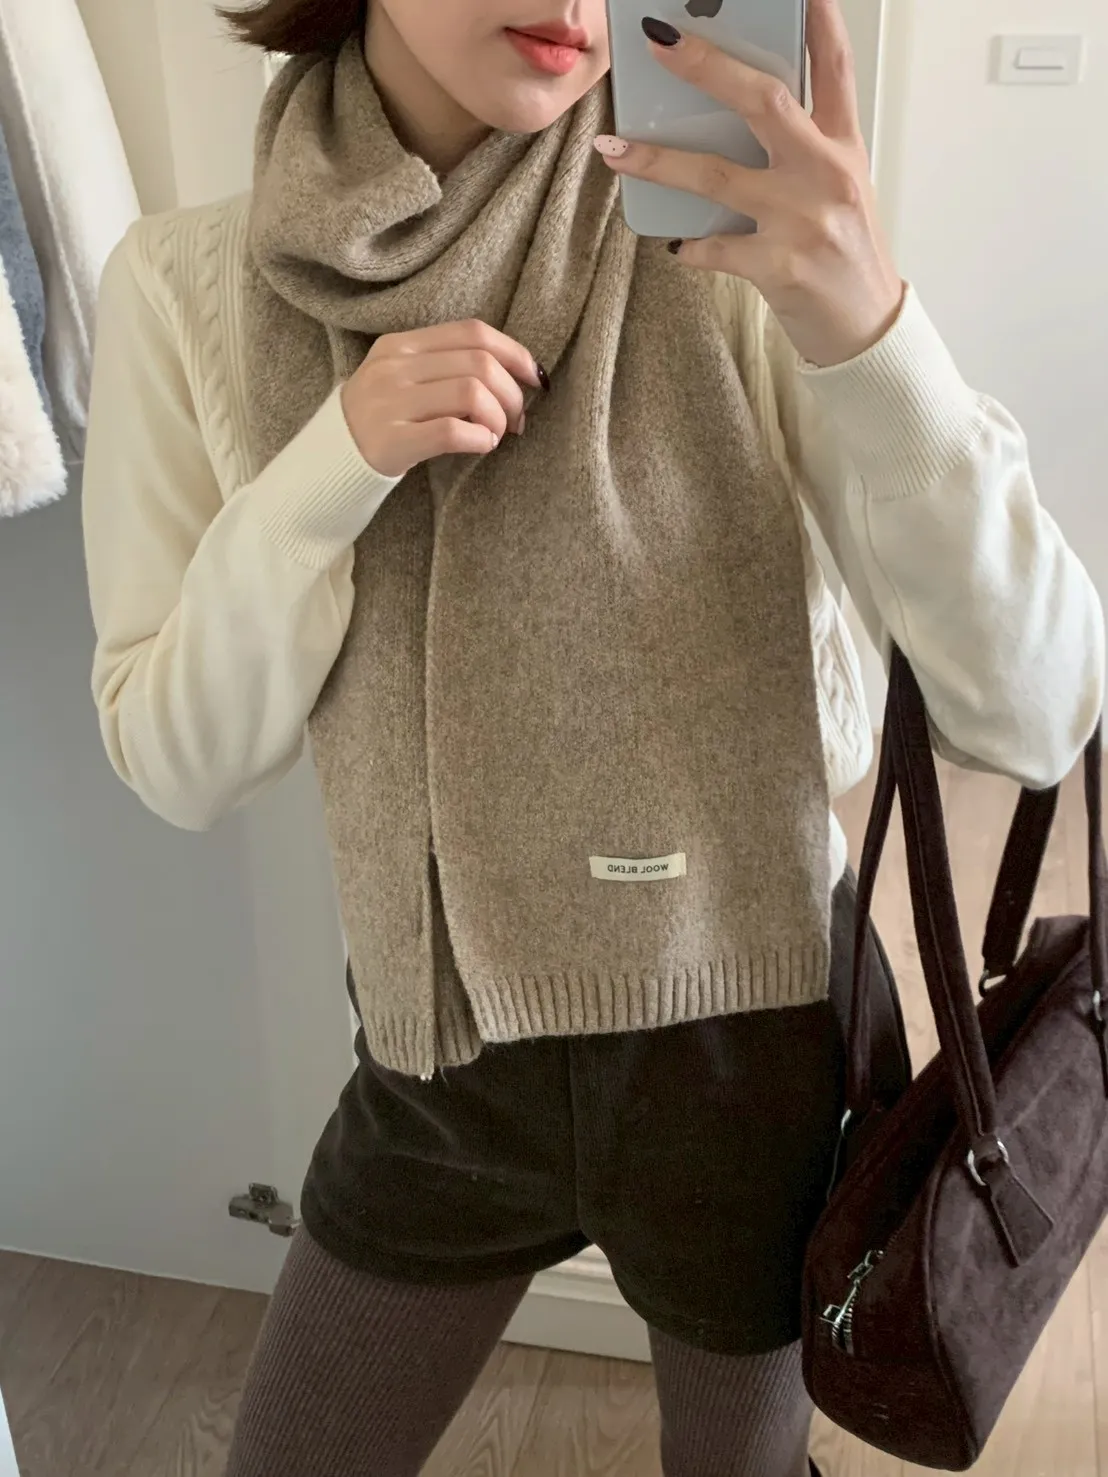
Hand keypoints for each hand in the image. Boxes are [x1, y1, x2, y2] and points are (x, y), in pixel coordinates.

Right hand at [340, 321, 546, 477]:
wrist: (329, 462)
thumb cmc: (381, 421)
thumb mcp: (402, 379)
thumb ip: (445, 367)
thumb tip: (514, 375)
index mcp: (400, 345)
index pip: (472, 332)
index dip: (514, 353)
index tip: (535, 378)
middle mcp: (394, 368)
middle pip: (479, 364)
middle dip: (512, 394)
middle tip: (516, 420)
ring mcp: (391, 403)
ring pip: (471, 393)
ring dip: (498, 418)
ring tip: (496, 435)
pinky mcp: (392, 440)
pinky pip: (452, 431)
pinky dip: (480, 438)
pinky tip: (481, 445)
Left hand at [594, 0, 904, 367]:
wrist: (866, 329)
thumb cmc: (846, 258)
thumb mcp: (840, 190)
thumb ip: (803, 150)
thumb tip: (735, 120)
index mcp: (843, 147)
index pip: (834, 67)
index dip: (816, 19)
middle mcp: (826, 173)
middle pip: (764, 100)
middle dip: (707, 66)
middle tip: (661, 43)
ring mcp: (802, 218)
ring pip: (717, 174)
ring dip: (658, 159)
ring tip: (615, 149)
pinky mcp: (780, 265)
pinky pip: (714, 246)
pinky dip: (690, 245)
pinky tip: (677, 244)